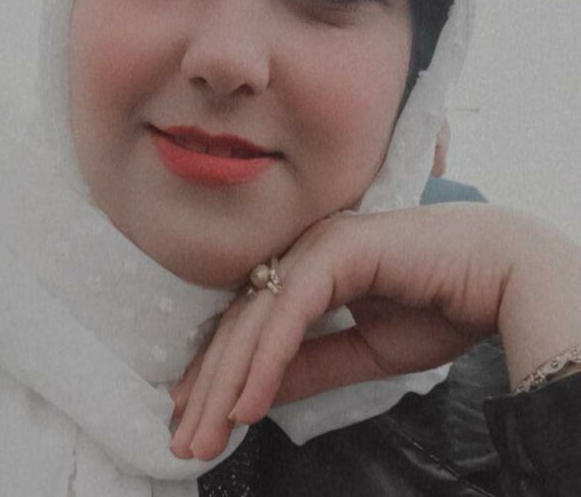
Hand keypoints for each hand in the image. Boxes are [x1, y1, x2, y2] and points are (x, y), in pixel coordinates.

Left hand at [169, 204, 580, 459]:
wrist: (501, 276)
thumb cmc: (442, 306)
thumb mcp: (365, 352)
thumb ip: (312, 366)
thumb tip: (258, 395)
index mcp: (309, 267)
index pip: (252, 323)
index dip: (220, 371)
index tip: (196, 418)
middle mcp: (305, 250)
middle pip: (243, 322)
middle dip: (211, 385)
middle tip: (185, 440)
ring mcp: (318, 245)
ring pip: (257, 318)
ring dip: (227, 381)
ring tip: (205, 435)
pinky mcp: (337, 251)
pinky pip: (289, 312)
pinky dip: (266, 361)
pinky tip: (246, 406)